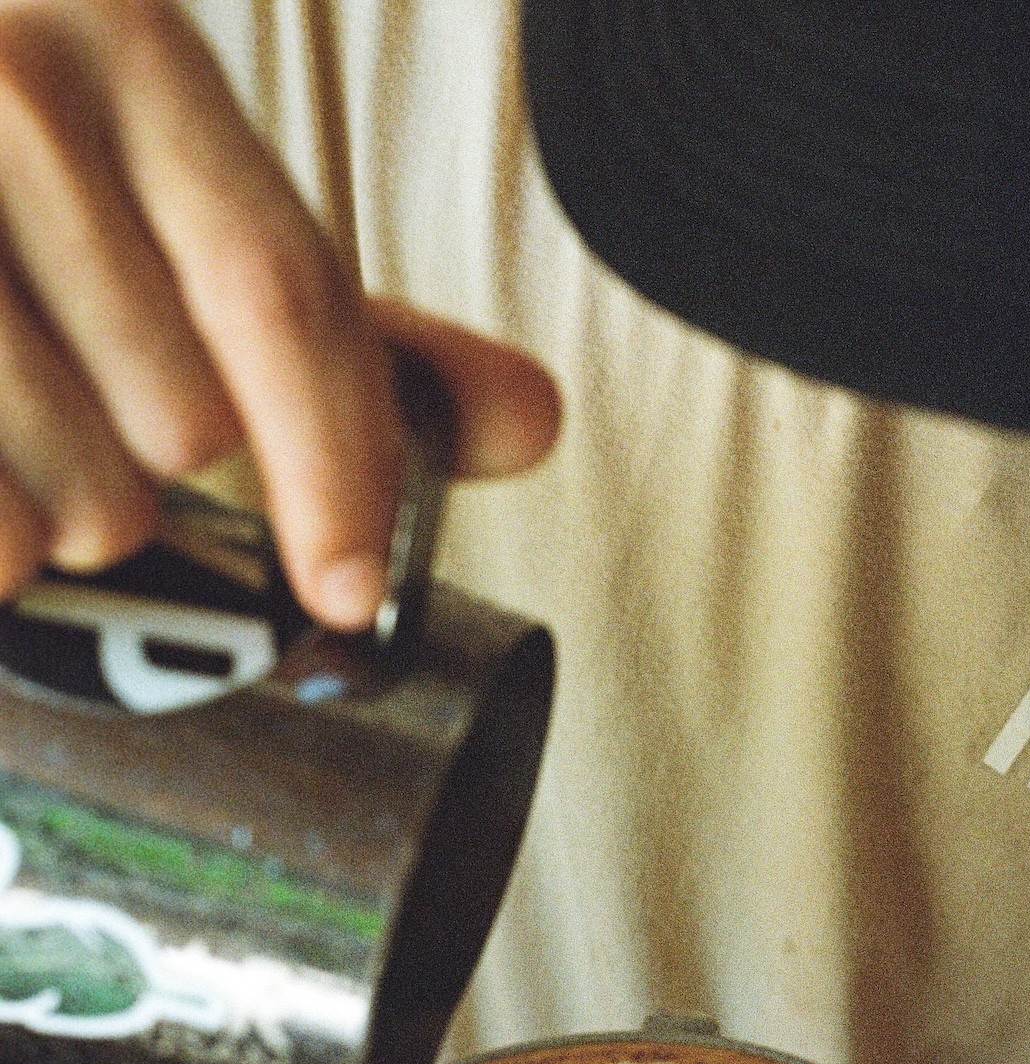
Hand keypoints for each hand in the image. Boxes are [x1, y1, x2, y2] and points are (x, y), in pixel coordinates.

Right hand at [0, 1, 558, 615]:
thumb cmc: (2, 184)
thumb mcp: (167, 196)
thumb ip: (337, 323)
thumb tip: (529, 424)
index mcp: (119, 41)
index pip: (281, 291)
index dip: (337, 467)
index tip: (348, 595)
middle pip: (169, 422)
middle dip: (146, 470)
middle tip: (71, 408)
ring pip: (65, 500)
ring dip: (52, 518)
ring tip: (3, 430)